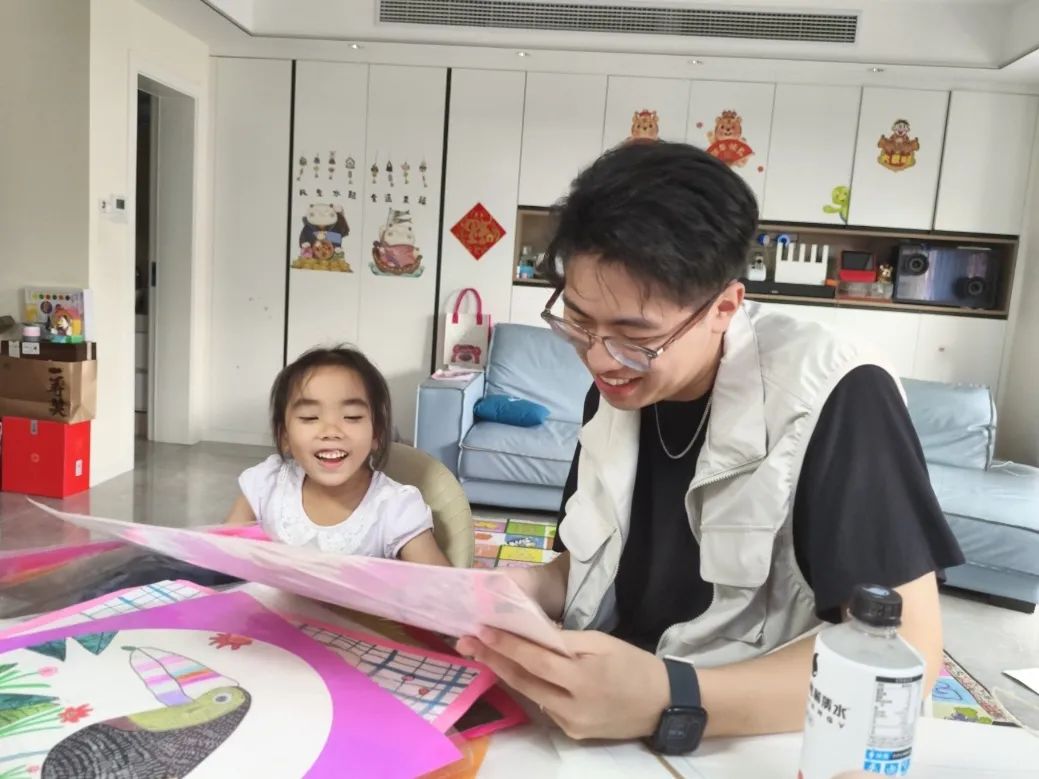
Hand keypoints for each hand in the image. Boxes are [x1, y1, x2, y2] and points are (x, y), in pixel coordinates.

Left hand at [457, 628, 668, 740]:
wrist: (663, 704)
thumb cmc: (633, 664)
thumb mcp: (602, 642)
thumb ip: (564, 641)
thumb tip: (532, 632)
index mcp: (582, 677)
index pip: (535, 659)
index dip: (506, 645)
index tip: (481, 630)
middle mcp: (572, 705)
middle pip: (523, 680)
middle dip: (493, 659)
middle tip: (467, 642)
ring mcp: (570, 723)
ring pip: (530, 694)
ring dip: (506, 673)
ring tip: (484, 654)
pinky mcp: (572, 733)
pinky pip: (544, 706)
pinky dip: (529, 688)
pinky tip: (515, 673)